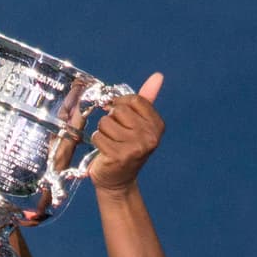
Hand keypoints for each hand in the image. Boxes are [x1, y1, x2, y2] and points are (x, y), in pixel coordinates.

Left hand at [88, 73, 164, 193]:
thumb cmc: (126, 148)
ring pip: (106, 123)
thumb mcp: (138, 122)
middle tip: (117, 136)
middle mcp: (150, 137)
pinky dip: (98, 143)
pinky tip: (105, 152)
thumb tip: (158, 76)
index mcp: (157, 125)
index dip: (121, 105)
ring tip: (111, 144)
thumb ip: (146, 99)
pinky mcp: (119, 156)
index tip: (121, 118)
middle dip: (111, 120)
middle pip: (118, 110)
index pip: (133, 100)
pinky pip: (98, 136)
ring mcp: (136, 147)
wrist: (118, 181)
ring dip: (103, 133)